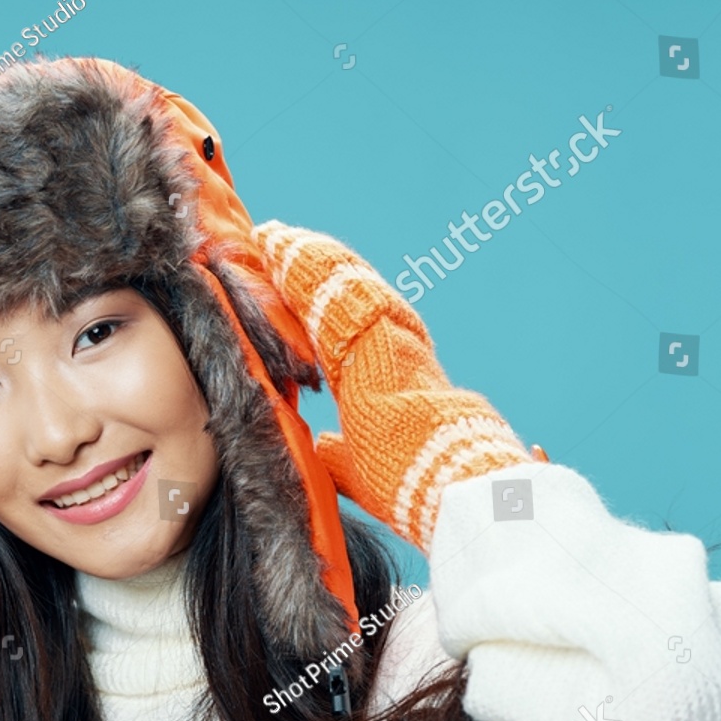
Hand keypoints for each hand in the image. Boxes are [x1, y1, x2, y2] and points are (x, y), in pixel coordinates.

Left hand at [254, 222, 531, 549]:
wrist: (447, 482)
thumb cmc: (411, 484)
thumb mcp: (359, 470)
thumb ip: (338, 455)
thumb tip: (323, 447)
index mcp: (385, 382)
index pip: (343, 335)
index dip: (315, 309)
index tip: (285, 286)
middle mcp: (392, 351)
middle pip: (343, 300)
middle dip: (306, 272)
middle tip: (273, 243)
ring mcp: (391, 338)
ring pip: (343, 285)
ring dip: (305, 259)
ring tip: (273, 236)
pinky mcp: (382, 334)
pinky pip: (340, 288)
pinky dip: (309, 265)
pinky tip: (284, 245)